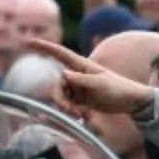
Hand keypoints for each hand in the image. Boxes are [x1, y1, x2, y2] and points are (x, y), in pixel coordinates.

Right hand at [19, 38, 155, 116]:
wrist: (131, 102)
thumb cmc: (119, 88)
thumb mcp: (101, 84)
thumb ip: (81, 80)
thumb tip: (62, 74)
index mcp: (81, 66)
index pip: (59, 54)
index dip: (43, 47)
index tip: (28, 42)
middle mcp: (76, 76)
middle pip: (56, 85)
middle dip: (60, 99)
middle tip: (70, 111)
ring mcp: (78, 88)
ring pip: (61, 98)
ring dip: (68, 108)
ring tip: (83, 115)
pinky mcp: (80, 100)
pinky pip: (69, 107)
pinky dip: (75, 113)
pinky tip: (87, 116)